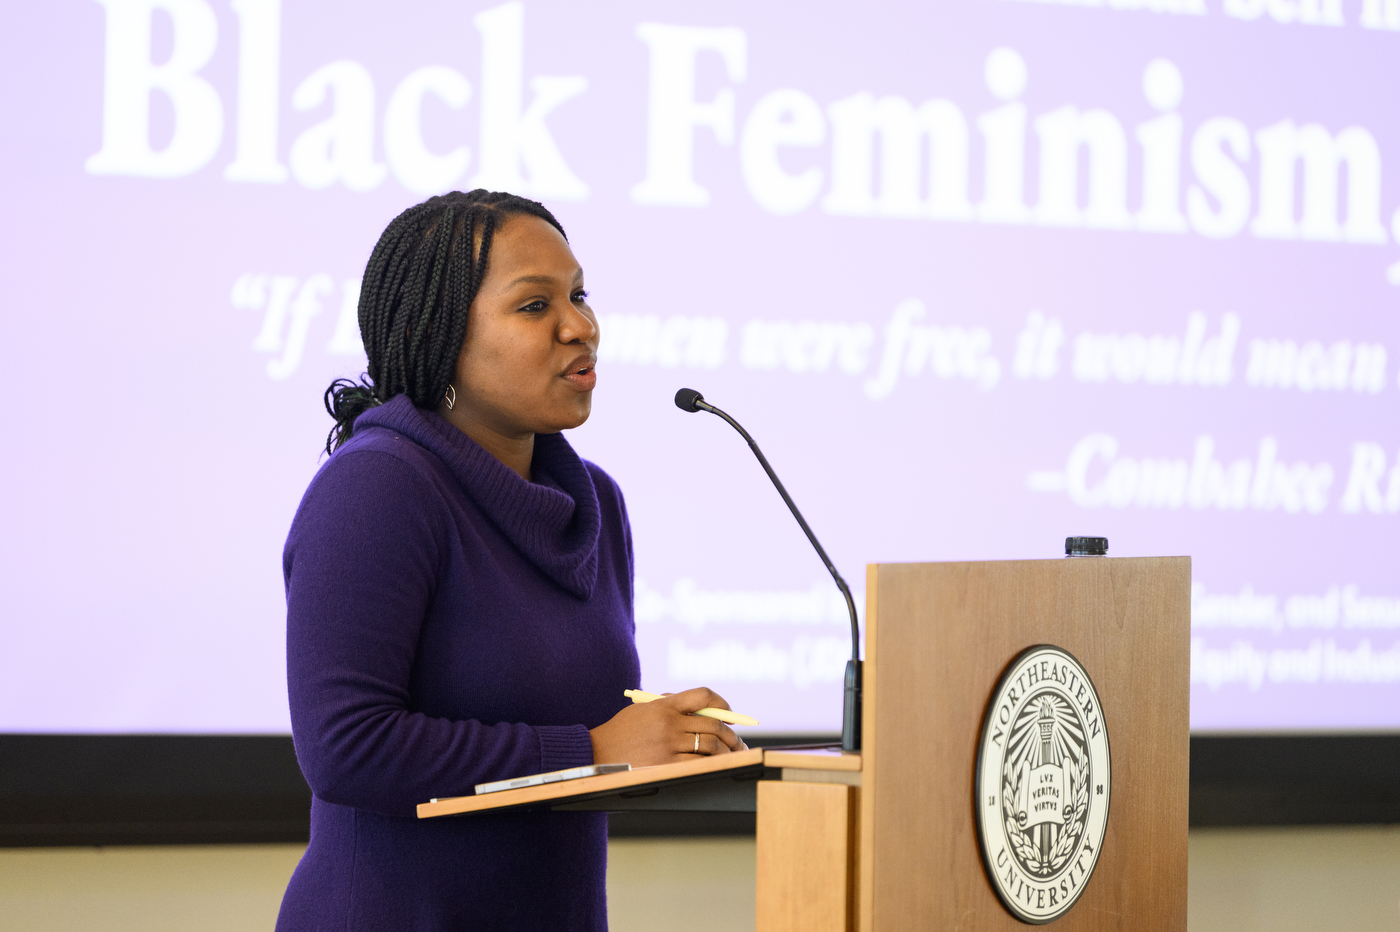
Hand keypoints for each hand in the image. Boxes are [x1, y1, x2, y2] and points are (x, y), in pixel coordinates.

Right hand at [589, 687, 748, 766]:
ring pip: (711, 745)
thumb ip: (669, 706)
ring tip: (733, 755)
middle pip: (713, 724)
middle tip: (738, 741)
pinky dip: (713, 764)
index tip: (729, 712)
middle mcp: (669, 722)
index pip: (703, 695)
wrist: (596, 753)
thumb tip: (704, 712)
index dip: (722, 703)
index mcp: (664, 705)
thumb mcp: (643, 709)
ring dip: (728, 750)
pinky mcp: (666, 764)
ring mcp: (669, 744)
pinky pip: (699, 763)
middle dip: (731, 734)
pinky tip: (718, 765)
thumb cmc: (622, 731)